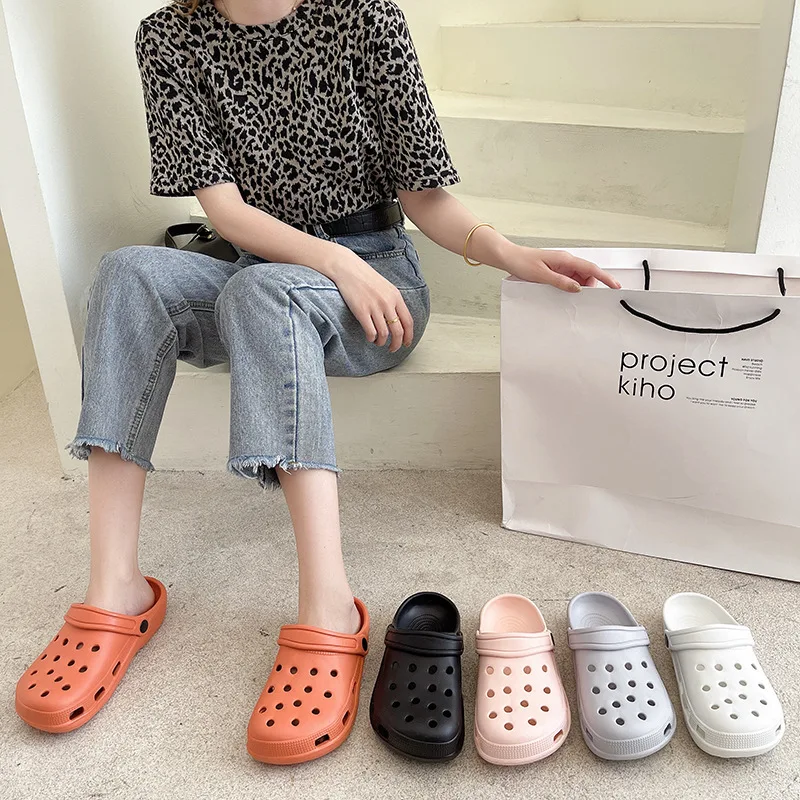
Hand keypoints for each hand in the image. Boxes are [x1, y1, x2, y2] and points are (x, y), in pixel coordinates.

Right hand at [330, 248, 413, 352]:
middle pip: (398, 331)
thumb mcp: (386, 287)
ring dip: (381, 342)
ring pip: (384, 334)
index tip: (406, 343)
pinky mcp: (361, 310)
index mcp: (396, 297)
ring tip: (378, 343)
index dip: (409, 336)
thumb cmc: (365, 278)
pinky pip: (371, 332)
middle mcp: (387, 303)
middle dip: (397, 344)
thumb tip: (398, 320)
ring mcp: (374, 307)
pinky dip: (371, 338)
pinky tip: (370, 337)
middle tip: (393, 349)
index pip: (408, 322)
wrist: (348, 268)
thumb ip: (393, 302)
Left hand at [501, 245, 620, 292]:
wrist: (509, 257)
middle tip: (583, 298)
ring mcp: (561, 266)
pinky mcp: (555, 270)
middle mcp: (565, 261)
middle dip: (589, 286)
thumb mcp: (541, 275)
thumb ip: (560, 282)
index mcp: (565, 259)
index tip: (615, 285)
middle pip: (587, 274)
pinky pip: (569, 279)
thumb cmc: (522, 262)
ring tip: (568, 295)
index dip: (605, 277)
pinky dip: (570, 286)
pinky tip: (563, 292)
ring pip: (579, 277)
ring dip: (578, 287)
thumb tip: (577, 288)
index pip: (591, 269)